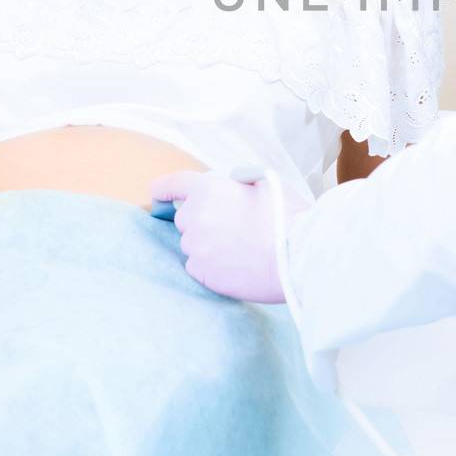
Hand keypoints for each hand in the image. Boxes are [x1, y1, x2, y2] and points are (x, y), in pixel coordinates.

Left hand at [146, 172, 309, 303]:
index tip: (155, 193)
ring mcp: (197, 248)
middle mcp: (196, 217)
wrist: (299, 255)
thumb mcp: (266, 183)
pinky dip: (212, 266)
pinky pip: (198, 267)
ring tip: (241, 249)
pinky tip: (237, 265)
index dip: (163, 188)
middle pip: (185, 219)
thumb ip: (238, 182)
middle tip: (233, 228)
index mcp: (208, 190)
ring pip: (193, 245)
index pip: (174, 184)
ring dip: (209, 245)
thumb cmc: (289, 217)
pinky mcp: (203, 274)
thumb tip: (230, 186)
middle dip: (202, 221)